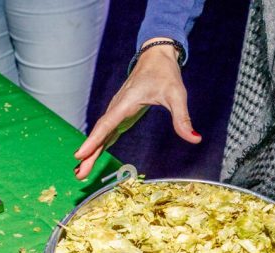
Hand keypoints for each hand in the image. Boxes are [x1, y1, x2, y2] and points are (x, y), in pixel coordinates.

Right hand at [73, 41, 200, 179]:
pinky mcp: (120, 114)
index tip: (80, 154)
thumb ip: (183, 119)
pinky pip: (106, 131)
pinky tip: (92, 157)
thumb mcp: (177, 95)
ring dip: (90, 151)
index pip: (107, 124)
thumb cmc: (165, 74)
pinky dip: (98, 145)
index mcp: (126, 103)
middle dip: (89, 153)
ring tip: (81, 171)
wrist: (156, 56)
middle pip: (100, 133)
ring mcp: (117, 111)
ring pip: (100, 133)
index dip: (93, 140)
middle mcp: (117, 107)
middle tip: (79, 173)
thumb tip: (195, 139)